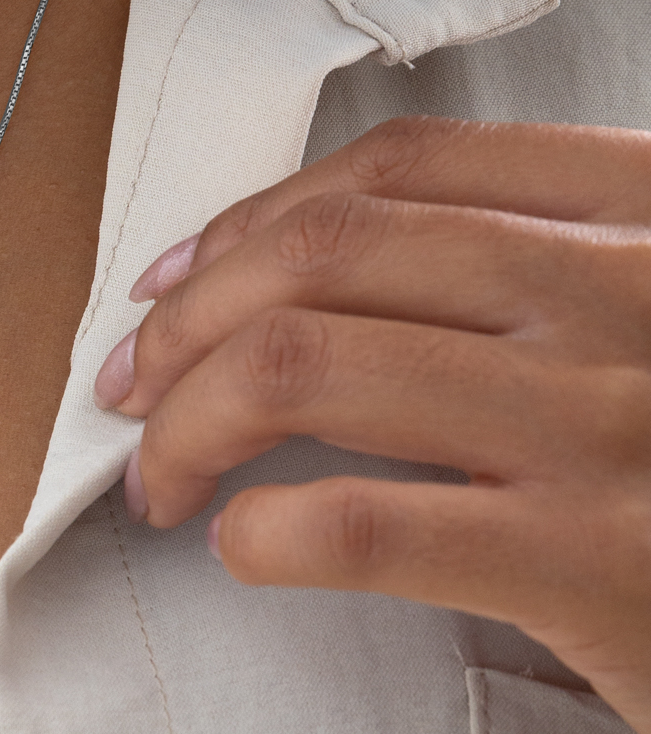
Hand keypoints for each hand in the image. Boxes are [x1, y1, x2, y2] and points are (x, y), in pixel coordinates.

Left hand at [93, 116, 650, 733]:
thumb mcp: (641, 306)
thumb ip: (516, 259)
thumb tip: (287, 266)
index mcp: (638, 209)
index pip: (394, 168)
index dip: (250, 215)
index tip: (172, 279)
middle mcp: (623, 291)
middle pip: (324, 253)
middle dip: (187, 319)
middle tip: (135, 384)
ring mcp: (609, 422)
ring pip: (308, 364)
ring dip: (190, 421)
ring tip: (161, 473)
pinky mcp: (598, 566)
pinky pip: (364, 521)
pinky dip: (264, 530)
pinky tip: (245, 544)